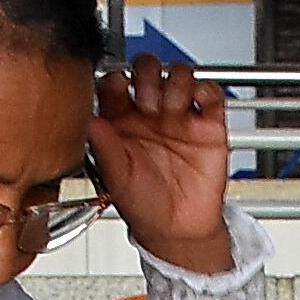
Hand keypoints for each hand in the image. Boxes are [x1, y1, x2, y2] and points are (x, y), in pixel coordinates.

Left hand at [89, 52, 230, 266]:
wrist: (178, 231)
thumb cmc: (144, 207)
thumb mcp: (116, 179)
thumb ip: (104, 148)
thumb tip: (89, 120)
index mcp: (121, 120)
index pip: (116, 82)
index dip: (116, 78)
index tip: (118, 88)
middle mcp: (149, 112)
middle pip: (148, 68)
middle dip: (147, 76)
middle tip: (147, 102)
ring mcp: (178, 116)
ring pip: (179, 74)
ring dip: (175, 83)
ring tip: (171, 109)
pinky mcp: (207, 124)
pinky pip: (210, 94)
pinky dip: (205, 90)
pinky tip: (196, 103)